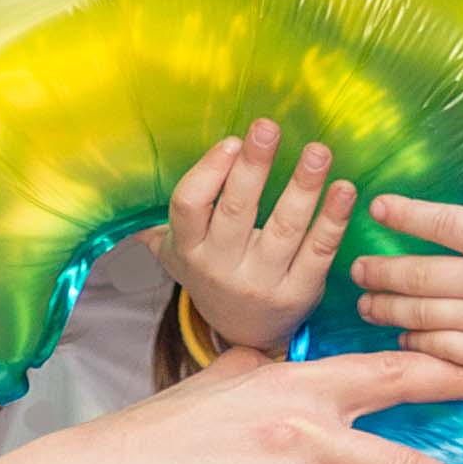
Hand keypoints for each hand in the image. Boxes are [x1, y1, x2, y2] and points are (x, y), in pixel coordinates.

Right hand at [157, 117, 354, 354]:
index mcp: (189, 250)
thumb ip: (157, 221)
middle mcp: (222, 268)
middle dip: (254, 167)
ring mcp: (262, 283)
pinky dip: (334, 219)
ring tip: (318, 152)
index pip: (188, 207)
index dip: (209, 173)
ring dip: (303, 187)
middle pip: (237, 212)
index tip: (231, 141)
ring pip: (284, 229)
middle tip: (268, 127)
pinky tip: (345, 189)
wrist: (245, 336)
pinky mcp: (300, 294)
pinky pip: (319, 251)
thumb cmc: (212, 273)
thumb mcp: (176, 253)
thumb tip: (117, 185)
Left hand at [352, 131, 462, 389]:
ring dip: (388, 309)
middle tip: (356, 269)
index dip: (407, 213)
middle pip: (420, 274)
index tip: (379, 206)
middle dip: (382, 271)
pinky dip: (417, 344)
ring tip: (364, 305)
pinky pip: (443, 349)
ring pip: (423, 314)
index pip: (445, 222)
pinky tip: (401, 339)